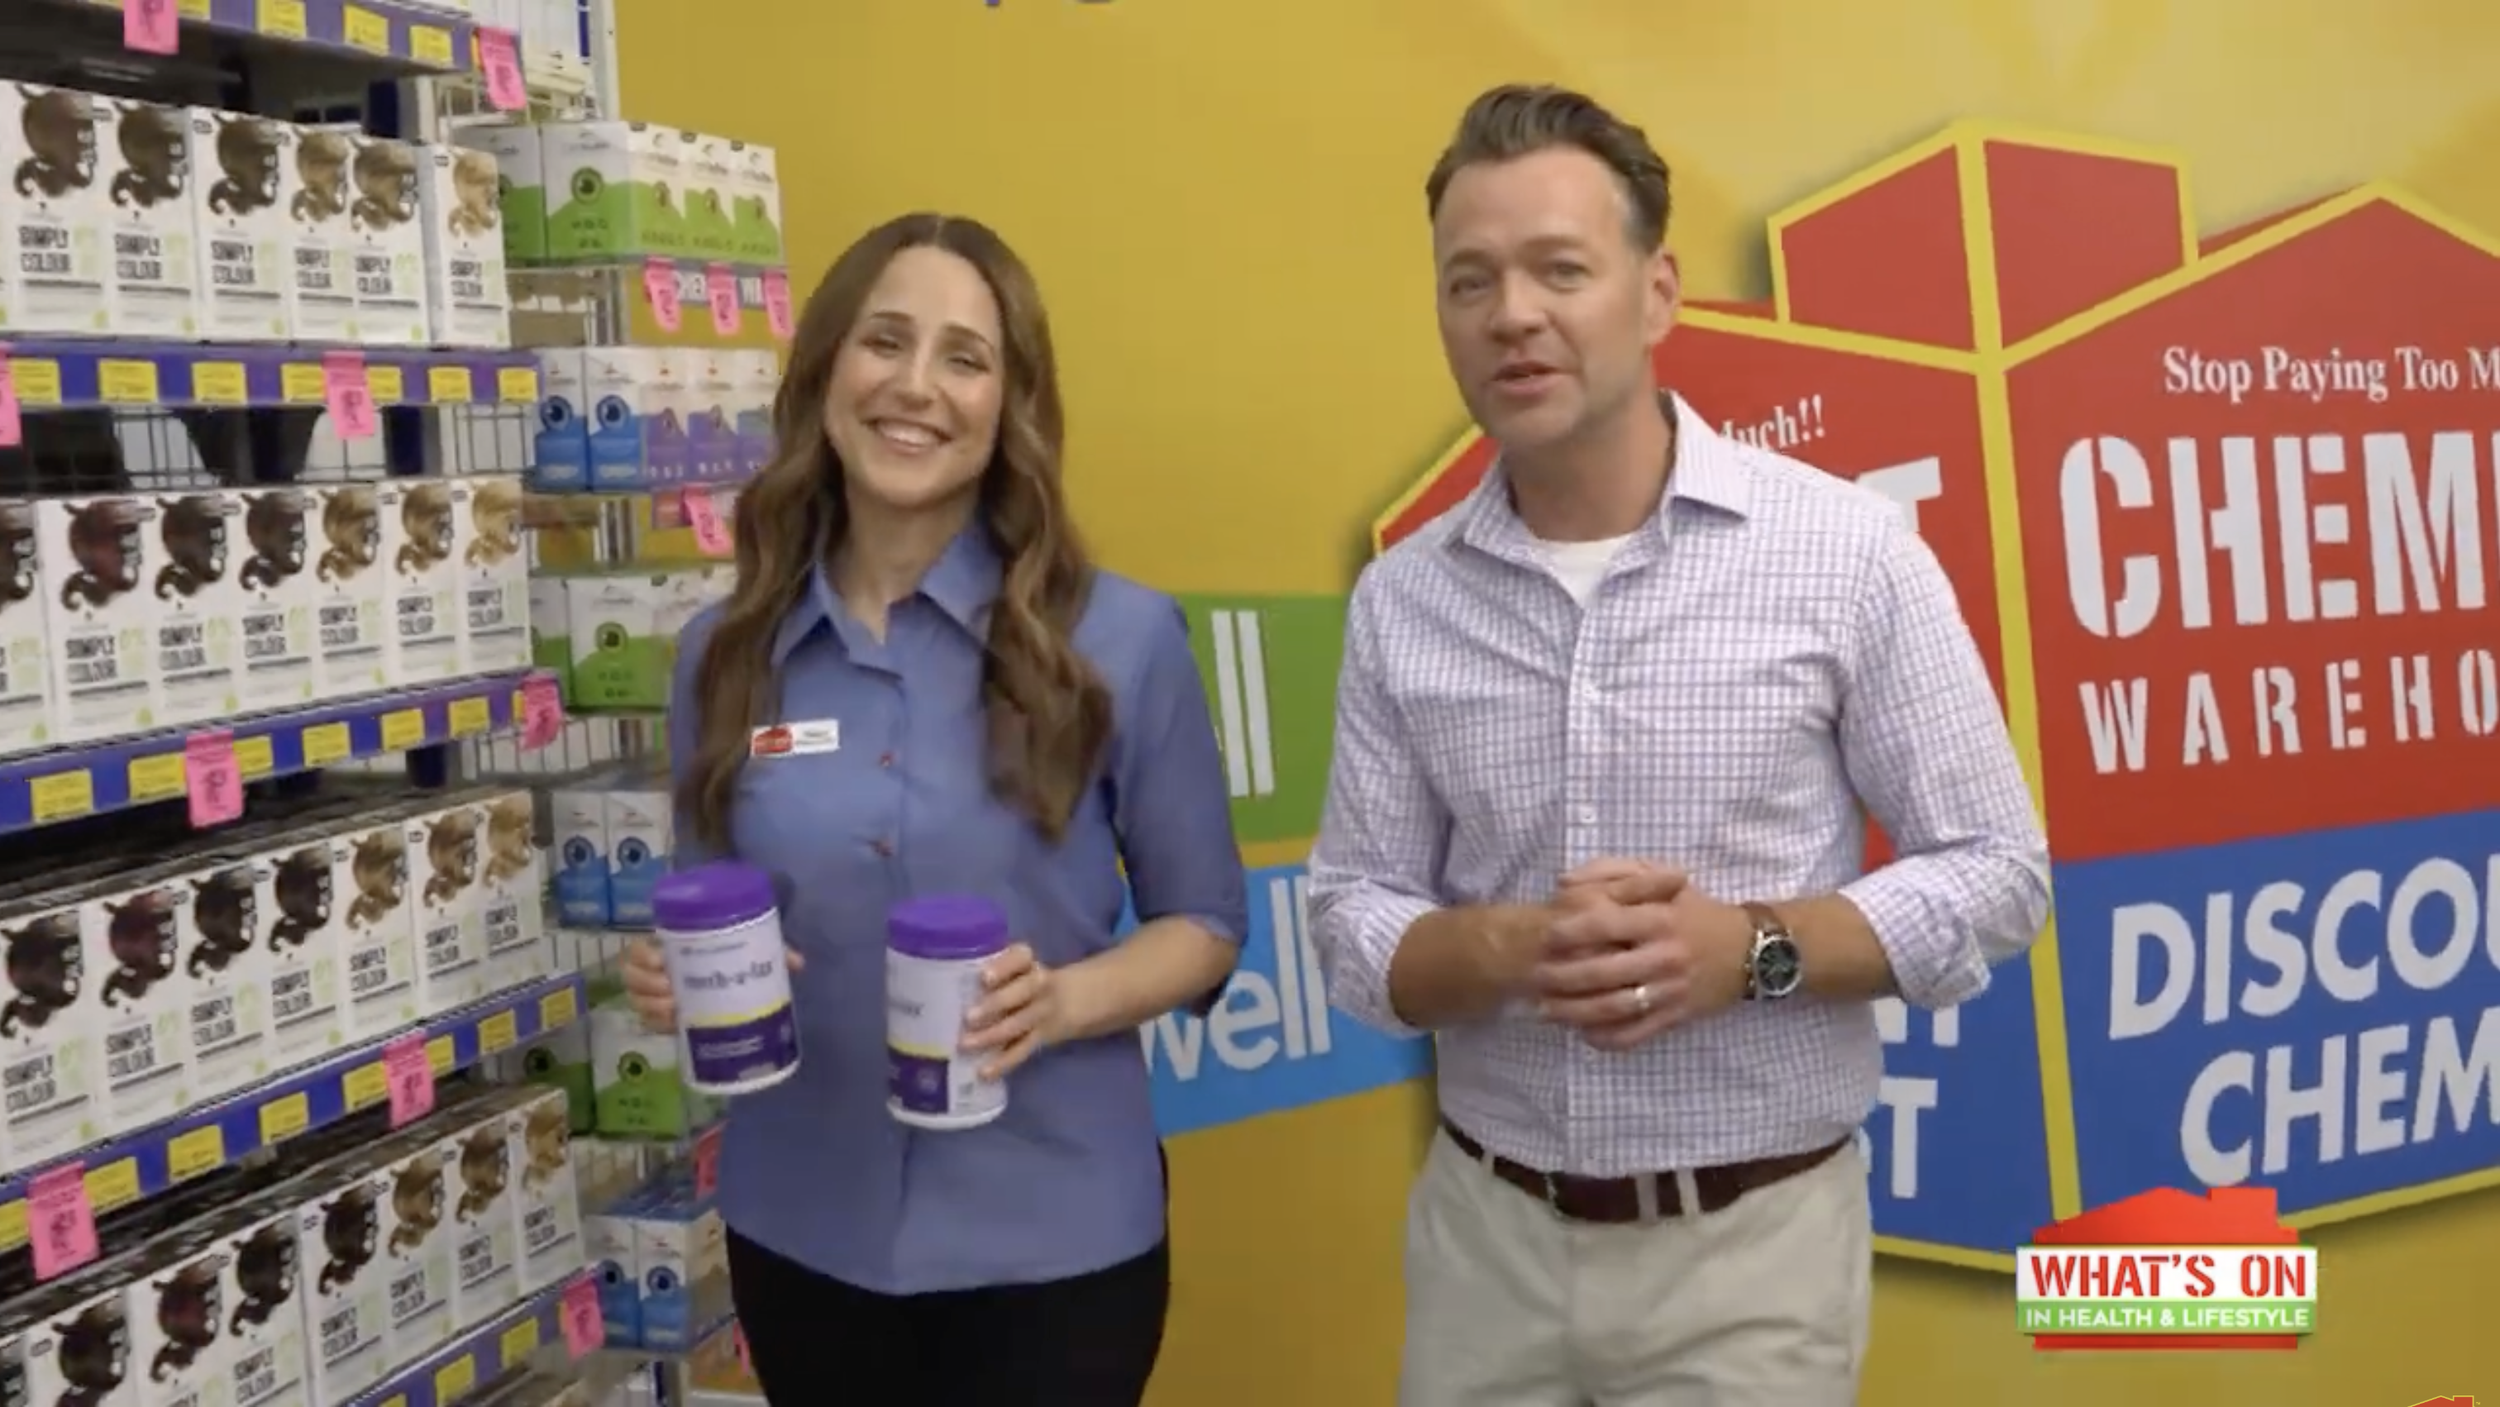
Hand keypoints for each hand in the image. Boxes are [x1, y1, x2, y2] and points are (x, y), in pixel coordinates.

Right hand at [622, 937, 805, 1033]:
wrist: (732, 983)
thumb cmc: (736, 957)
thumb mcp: (753, 950)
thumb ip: (773, 952)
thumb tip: (798, 963)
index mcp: (671, 946)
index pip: (640, 947)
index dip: (643, 955)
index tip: (662, 962)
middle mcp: (655, 969)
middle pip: (633, 976)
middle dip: (648, 984)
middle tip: (672, 990)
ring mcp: (654, 995)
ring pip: (637, 999)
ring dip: (652, 1005)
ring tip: (675, 1008)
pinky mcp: (660, 1017)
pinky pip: (648, 1022)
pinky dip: (658, 1023)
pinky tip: (673, 1024)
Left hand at [961, 943, 1066, 1079]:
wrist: (1073, 999)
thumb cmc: (1023, 980)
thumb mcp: (1016, 968)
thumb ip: (987, 973)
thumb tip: (933, 985)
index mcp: (1028, 962)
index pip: (1021, 956)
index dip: (1004, 966)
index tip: (983, 976)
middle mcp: (1039, 983)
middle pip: (1025, 990)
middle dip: (997, 1003)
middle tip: (968, 1016)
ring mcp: (1042, 1012)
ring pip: (1020, 1022)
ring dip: (993, 1035)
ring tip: (966, 1044)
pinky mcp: (1042, 1037)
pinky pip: (1023, 1050)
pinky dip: (1004, 1062)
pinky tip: (984, 1072)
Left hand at [1533, 861, 1750, 1049]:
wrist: (1751, 950)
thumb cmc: (1696, 910)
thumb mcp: (1663, 878)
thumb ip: (1613, 872)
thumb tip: (1564, 882)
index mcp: (1660, 918)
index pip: (1606, 926)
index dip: (1570, 932)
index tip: (1545, 936)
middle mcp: (1665, 956)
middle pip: (1602, 973)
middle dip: (1561, 978)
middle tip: (1534, 978)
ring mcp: (1671, 991)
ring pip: (1614, 1009)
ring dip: (1573, 1013)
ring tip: (1544, 1010)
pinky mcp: (1677, 1017)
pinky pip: (1635, 1035)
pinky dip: (1604, 1038)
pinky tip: (1582, 1032)